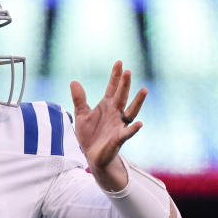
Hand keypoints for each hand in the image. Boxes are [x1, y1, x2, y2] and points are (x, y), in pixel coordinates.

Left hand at [70, 61, 147, 190]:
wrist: (92, 155)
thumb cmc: (89, 135)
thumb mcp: (81, 115)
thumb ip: (79, 99)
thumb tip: (74, 81)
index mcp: (107, 106)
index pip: (112, 88)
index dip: (115, 76)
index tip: (119, 62)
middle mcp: (115, 113)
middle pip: (121, 96)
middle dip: (124, 85)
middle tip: (128, 71)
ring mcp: (119, 125)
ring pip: (130, 111)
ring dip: (137, 101)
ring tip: (144, 90)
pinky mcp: (119, 138)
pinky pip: (128, 133)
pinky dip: (133, 129)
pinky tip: (139, 124)